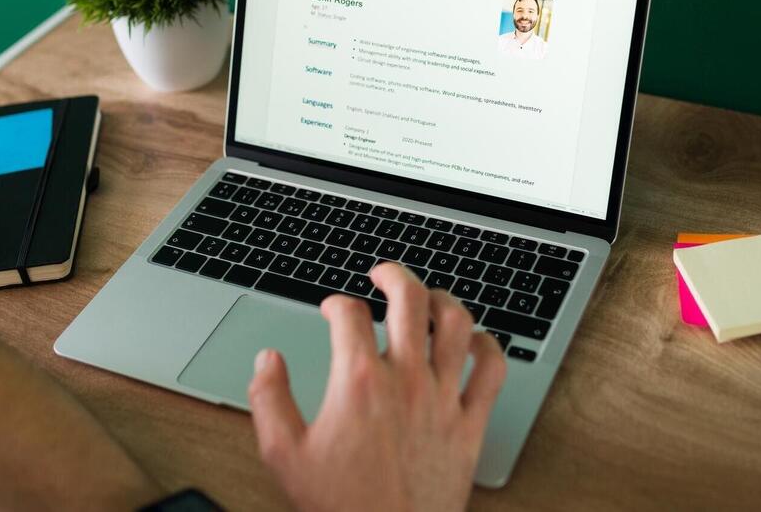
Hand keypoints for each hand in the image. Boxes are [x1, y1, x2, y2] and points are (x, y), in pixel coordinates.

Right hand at [248, 262, 506, 511]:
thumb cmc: (341, 507)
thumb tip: (268, 360)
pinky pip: (492, 370)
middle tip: (382, 273)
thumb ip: (268, 399)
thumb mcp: (283, 455)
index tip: (331, 309)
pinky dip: (488, 345)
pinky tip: (475, 340)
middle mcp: (406, 380)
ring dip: (442, 299)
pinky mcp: (470, 424)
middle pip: (409, 299)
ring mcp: (443, 399)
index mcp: (359, 381)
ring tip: (428, 297)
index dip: (335, 303)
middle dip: (392, 275)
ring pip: (457, 323)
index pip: (349, 314)